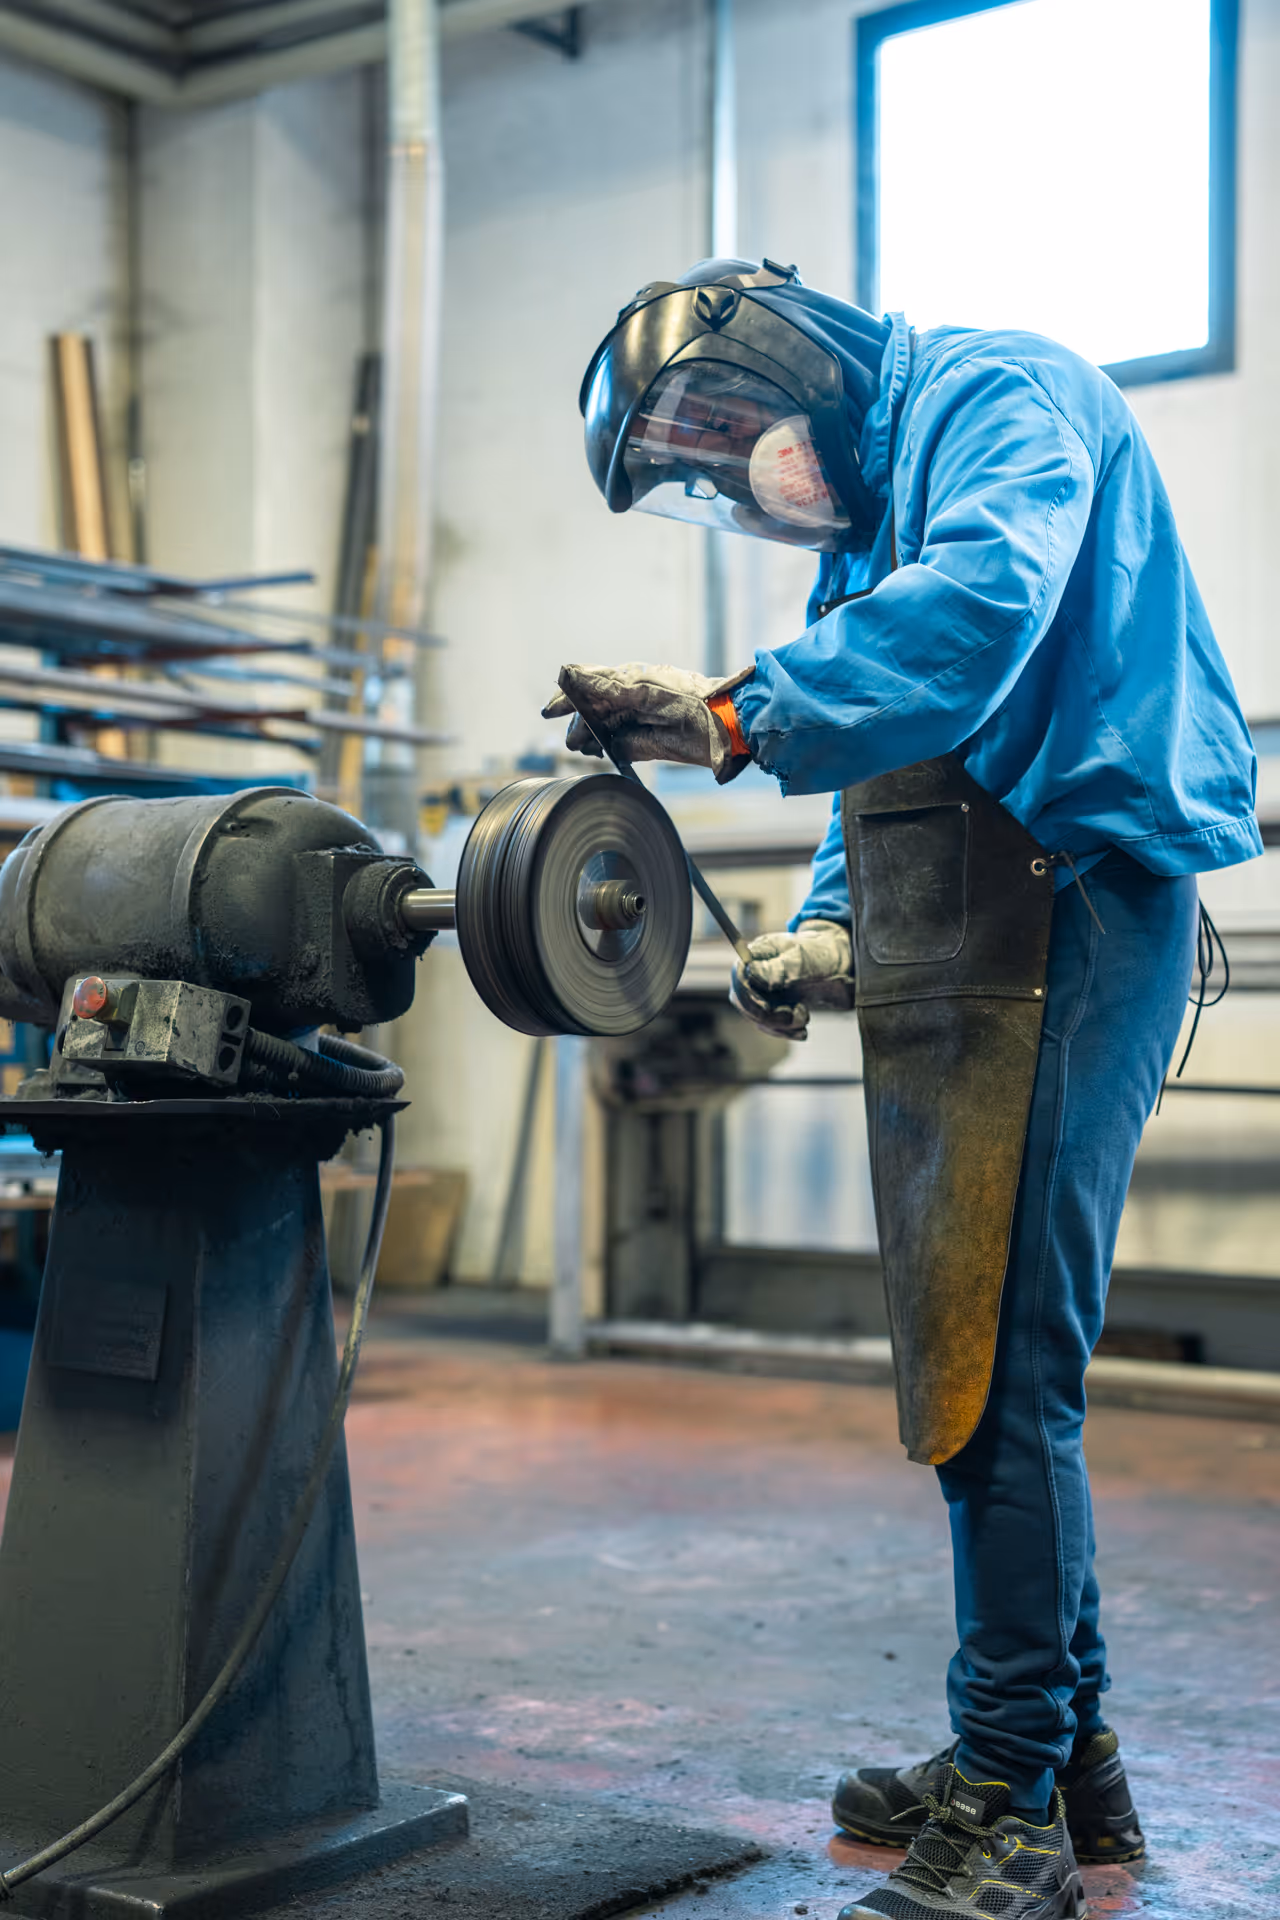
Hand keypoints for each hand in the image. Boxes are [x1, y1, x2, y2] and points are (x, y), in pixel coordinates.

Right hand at [541, 662, 751, 783]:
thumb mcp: (648, 696)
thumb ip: (611, 690)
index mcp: (636, 680)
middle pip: (596, 707)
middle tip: (573, 743)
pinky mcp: (654, 737)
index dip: (569, 697)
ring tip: (585, 749)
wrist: (734, 725)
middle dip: (580, 724)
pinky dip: (609, 745)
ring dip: (593, 736)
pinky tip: (603, 753)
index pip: (592, 685)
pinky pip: (622, 738)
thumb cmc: (696, 707)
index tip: (549, 710)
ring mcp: (646, 715)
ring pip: (607, 723)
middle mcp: (638, 694)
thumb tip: (575, 679)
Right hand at [729, 919, 854, 1040]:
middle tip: (792, 1018)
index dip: (748, 995)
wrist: (846, 967)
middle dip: (765, 1016)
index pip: (739, 976)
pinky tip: (802, 1031)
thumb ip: (776, 968)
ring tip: (803, 1018)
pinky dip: (785, 1031)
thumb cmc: (824, 955)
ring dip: (779, 1026)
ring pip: (757, 1017)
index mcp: (759, 953)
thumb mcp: (802, 961)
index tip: (766, 1009)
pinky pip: (770, 1025)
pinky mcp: (776, 1005)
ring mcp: (766, 989)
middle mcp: (757, 971)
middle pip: (743, 1000)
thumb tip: (750, 972)